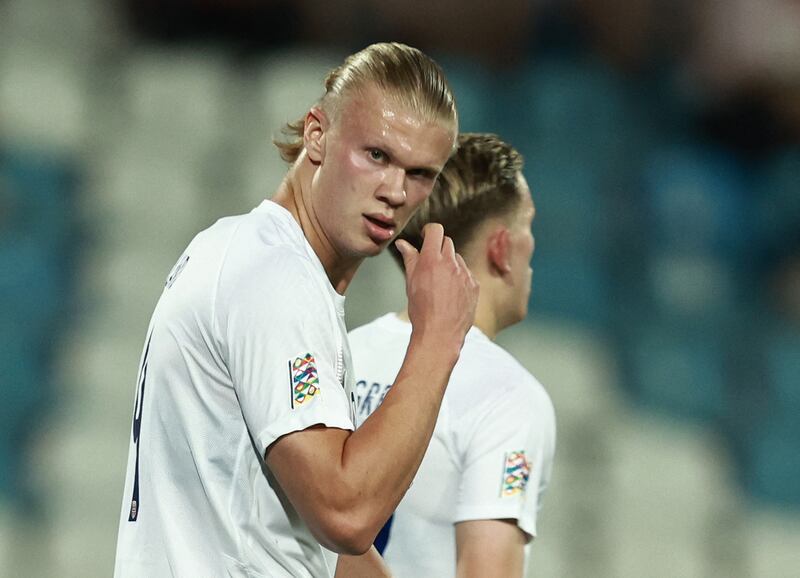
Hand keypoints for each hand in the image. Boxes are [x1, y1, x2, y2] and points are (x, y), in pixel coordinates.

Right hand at [395, 223, 478, 351]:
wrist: (440, 334)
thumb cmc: (422, 310)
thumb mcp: (410, 282)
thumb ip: (409, 259)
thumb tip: (403, 244)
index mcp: (432, 259)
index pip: (436, 230)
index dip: (430, 231)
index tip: (426, 237)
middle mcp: (451, 263)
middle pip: (447, 242)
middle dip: (439, 248)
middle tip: (431, 262)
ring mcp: (465, 274)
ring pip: (458, 259)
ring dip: (450, 264)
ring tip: (441, 284)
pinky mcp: (474, 285)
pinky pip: (467, 274)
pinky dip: (460, 278)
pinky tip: (451, 293)